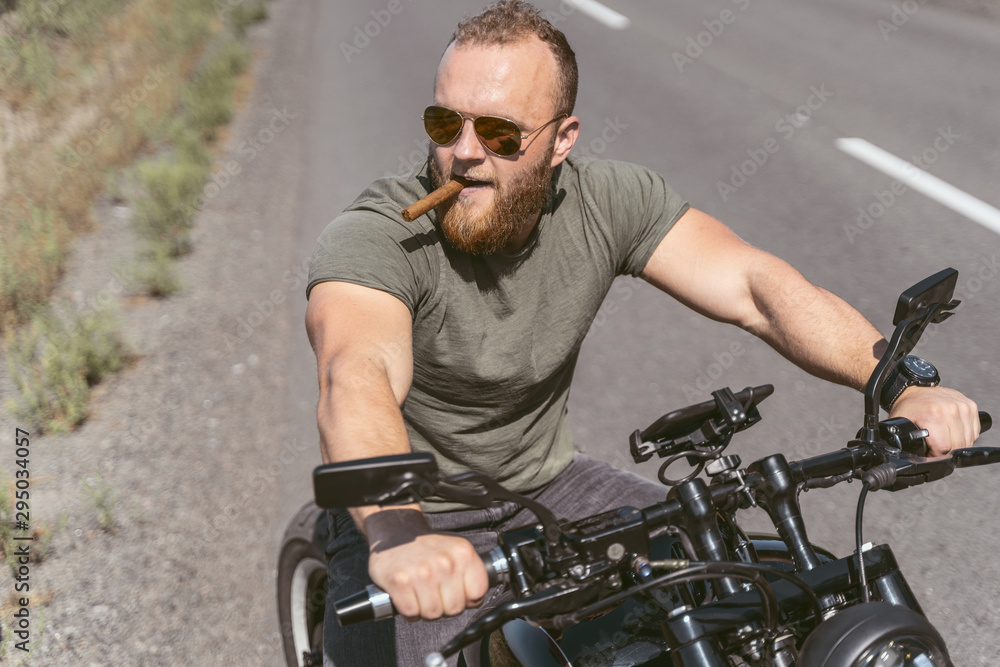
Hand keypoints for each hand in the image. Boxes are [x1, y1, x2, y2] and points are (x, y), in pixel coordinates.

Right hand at [364, 509, 488, 620]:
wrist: (393, 533)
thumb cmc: (426, 547)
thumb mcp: (455, 550)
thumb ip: (469, 572)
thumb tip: (476, 601)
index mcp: (463, 552)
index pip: (478, 593)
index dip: (467, 599)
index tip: (457, 593)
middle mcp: (445, 561)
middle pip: (454, 609)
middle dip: (444, 607)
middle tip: (434, 592)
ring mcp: (421, 572)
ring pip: (433, 614)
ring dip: (425, 609)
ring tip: (420, 593)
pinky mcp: (399, 582)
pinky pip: (411, 613)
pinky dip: (408, 610)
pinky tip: (408, 595)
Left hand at [889, 385, 979, 455]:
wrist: (915, 389)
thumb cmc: (908, 407)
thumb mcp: (900, 424)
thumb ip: (904, 442)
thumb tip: (907, 458)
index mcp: (934, 414)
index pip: (944, 448)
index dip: (935, 455)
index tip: (929, 452)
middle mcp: (951, 409)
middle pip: (958, 446)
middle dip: (946, 452)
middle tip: (935, 446)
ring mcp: (963, 406)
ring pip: (968, 440)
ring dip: (957, 444)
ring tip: (943, 438)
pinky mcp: (971, 406)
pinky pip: (974, 432)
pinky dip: (965, 436)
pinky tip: (953, 431)